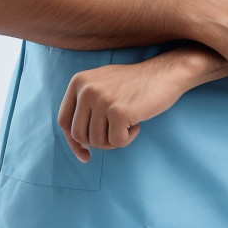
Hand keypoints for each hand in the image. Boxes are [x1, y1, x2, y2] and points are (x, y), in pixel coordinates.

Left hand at [56, 58, 186, 162]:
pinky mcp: (119, 112)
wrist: (164, 74)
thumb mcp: (102, 84)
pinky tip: (136, 124)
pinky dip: (127, 139)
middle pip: (79, 135)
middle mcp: (86, 89)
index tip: (85, 154)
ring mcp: (102, 100)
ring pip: (97, 141)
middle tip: (115, 134)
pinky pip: (116, 142)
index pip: (64, 121)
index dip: (73, 142)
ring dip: (114, 141)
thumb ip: (84, 105)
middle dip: (97, 142)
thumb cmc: (134, 84)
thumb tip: (76, 141)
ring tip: (127, 126)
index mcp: (79, 81)